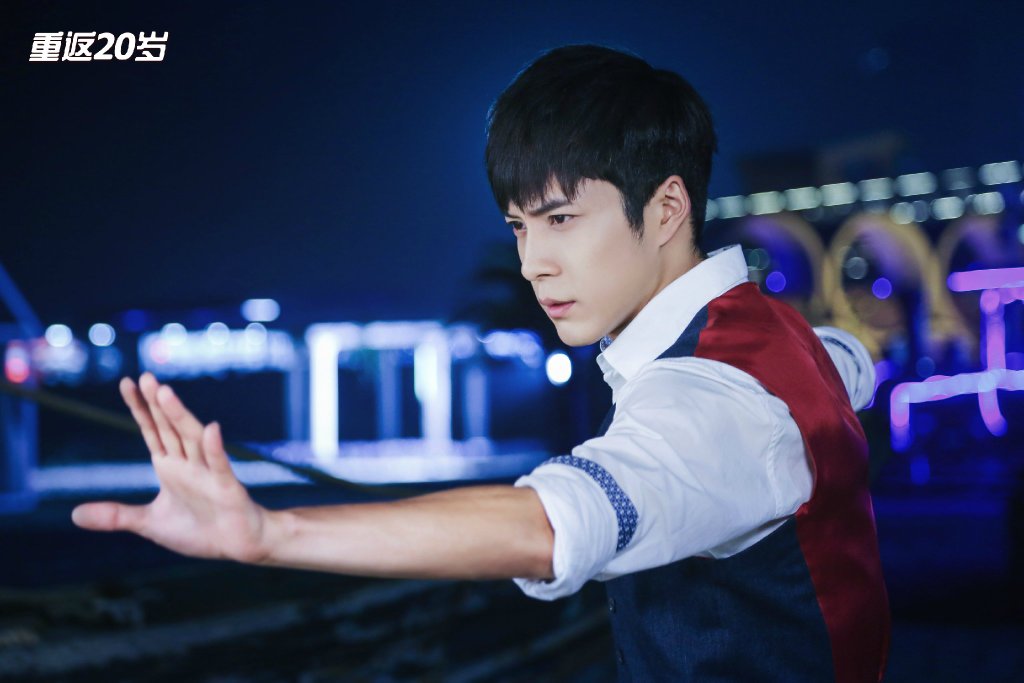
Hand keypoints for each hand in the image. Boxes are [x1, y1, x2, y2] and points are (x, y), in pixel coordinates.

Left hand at [71, 373, 270, 563]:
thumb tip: (75, 515)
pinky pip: (219, 464)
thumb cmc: (199, 530)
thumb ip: (117, 516)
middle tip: (146, 377)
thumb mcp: (150, 524)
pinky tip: (211, 429)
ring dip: (179, 416)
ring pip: (191, 439)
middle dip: (157, 403)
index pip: (152, 431)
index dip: (140, 408)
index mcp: (170, 467)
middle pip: (170, 428)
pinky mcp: (226, 487)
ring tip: (165, 394)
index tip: (127, 383)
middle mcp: (188, 464)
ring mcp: (207, 473)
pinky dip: (215, 448)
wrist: (237, 543)